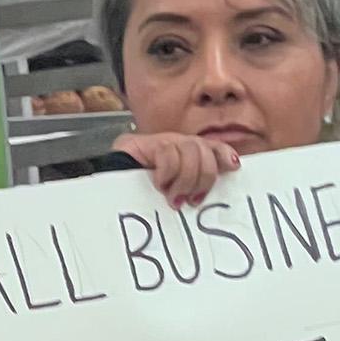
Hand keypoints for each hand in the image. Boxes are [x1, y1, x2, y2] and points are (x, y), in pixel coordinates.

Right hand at [112, 132, 240, 208]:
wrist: (106, 183)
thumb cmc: (140, 194)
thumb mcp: (174, 192)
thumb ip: (193, 188)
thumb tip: (211, 193)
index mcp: (187, 154)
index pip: (214, 147)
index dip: (224, 155)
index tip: (233, 167)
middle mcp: (176, 143)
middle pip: (205, 150)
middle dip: (203, 177)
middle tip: (191, 199)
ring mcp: (160, 141)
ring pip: (191, 149)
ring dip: (185, 179)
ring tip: (173, 196)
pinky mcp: (143, 143)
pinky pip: (168, 152)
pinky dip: (167, 172)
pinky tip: (159, 183)